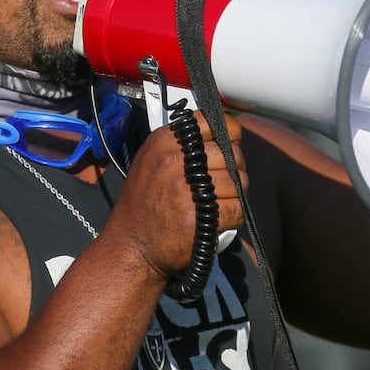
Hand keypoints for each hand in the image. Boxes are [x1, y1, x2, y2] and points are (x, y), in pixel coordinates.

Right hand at [109, 111, 246, 280]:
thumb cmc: (143, 205)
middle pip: (230, 154)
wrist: (131, 247)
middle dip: (234, 169)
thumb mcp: (150, 161)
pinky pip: (238, 208)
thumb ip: (180, 144)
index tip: (226, 147)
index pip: (212, 123)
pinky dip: (235, 215)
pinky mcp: (200, 216)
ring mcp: (186, 189)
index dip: (227, 136)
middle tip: (223, 183)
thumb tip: (220, 134)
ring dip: (235, 194)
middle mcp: (174, 161)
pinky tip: (220, 218)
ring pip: (238, 181)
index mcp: (164, 142)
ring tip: (219, 202)